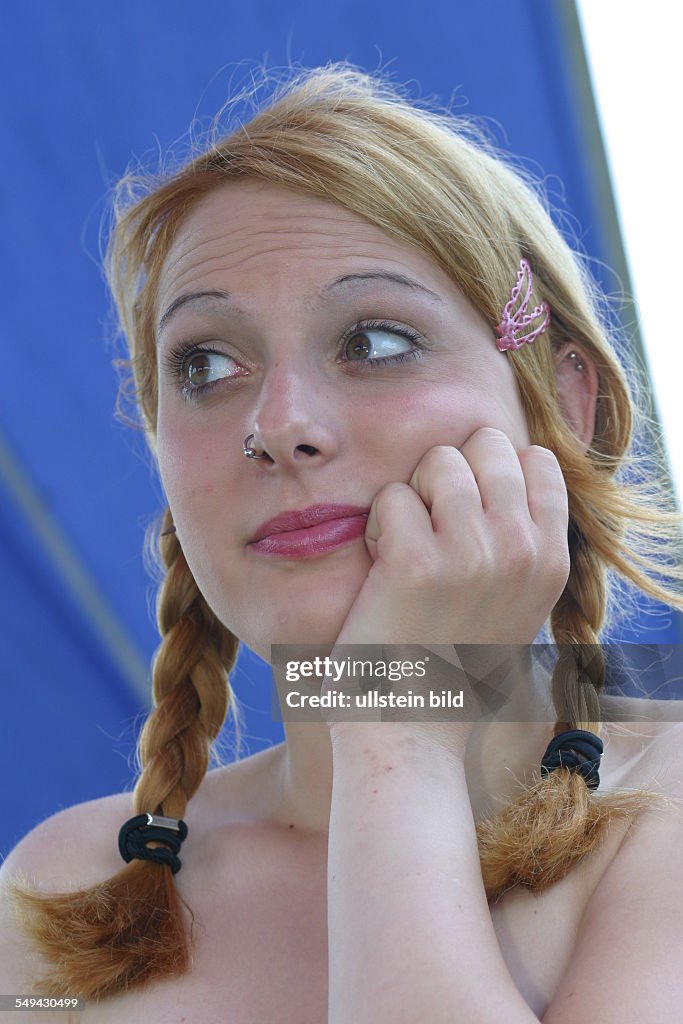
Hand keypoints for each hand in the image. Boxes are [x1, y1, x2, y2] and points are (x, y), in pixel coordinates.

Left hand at [323, 428, 569, 755]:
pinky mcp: (416, 562)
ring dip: (410, 496)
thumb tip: (501, 471)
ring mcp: (472, 554)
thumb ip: (519, 543)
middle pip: (486, 445)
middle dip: (449, 473)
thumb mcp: (516, 606)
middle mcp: (521, 551)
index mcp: (551, 560)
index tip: (467, 514)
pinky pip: (391, 497)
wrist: (411, 731)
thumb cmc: (452, 667)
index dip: (491, 471)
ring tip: (405, 547)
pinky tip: (381, 570)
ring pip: (438, 461)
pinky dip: (376, 526)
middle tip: (431, 526)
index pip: (536, 460)